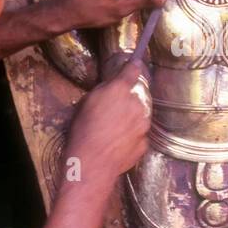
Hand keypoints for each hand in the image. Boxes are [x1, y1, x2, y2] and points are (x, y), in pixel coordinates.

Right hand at [63, 60, 151, 186]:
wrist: (92, 163)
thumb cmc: (83, 131)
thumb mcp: (86, 102)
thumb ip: (103, 89)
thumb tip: (112, 85)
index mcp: (120, 90)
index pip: (132, 71)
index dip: (133, 66)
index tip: (136, 63)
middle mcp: (137, 104)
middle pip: (135, 96)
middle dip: (126, 101)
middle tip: (110, 113)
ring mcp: (144, 124)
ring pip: (139, 116)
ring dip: (129, 119)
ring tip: (111, 131)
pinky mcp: (145, 142)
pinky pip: (138, 134)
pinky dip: (131, 136)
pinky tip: (117, 143)